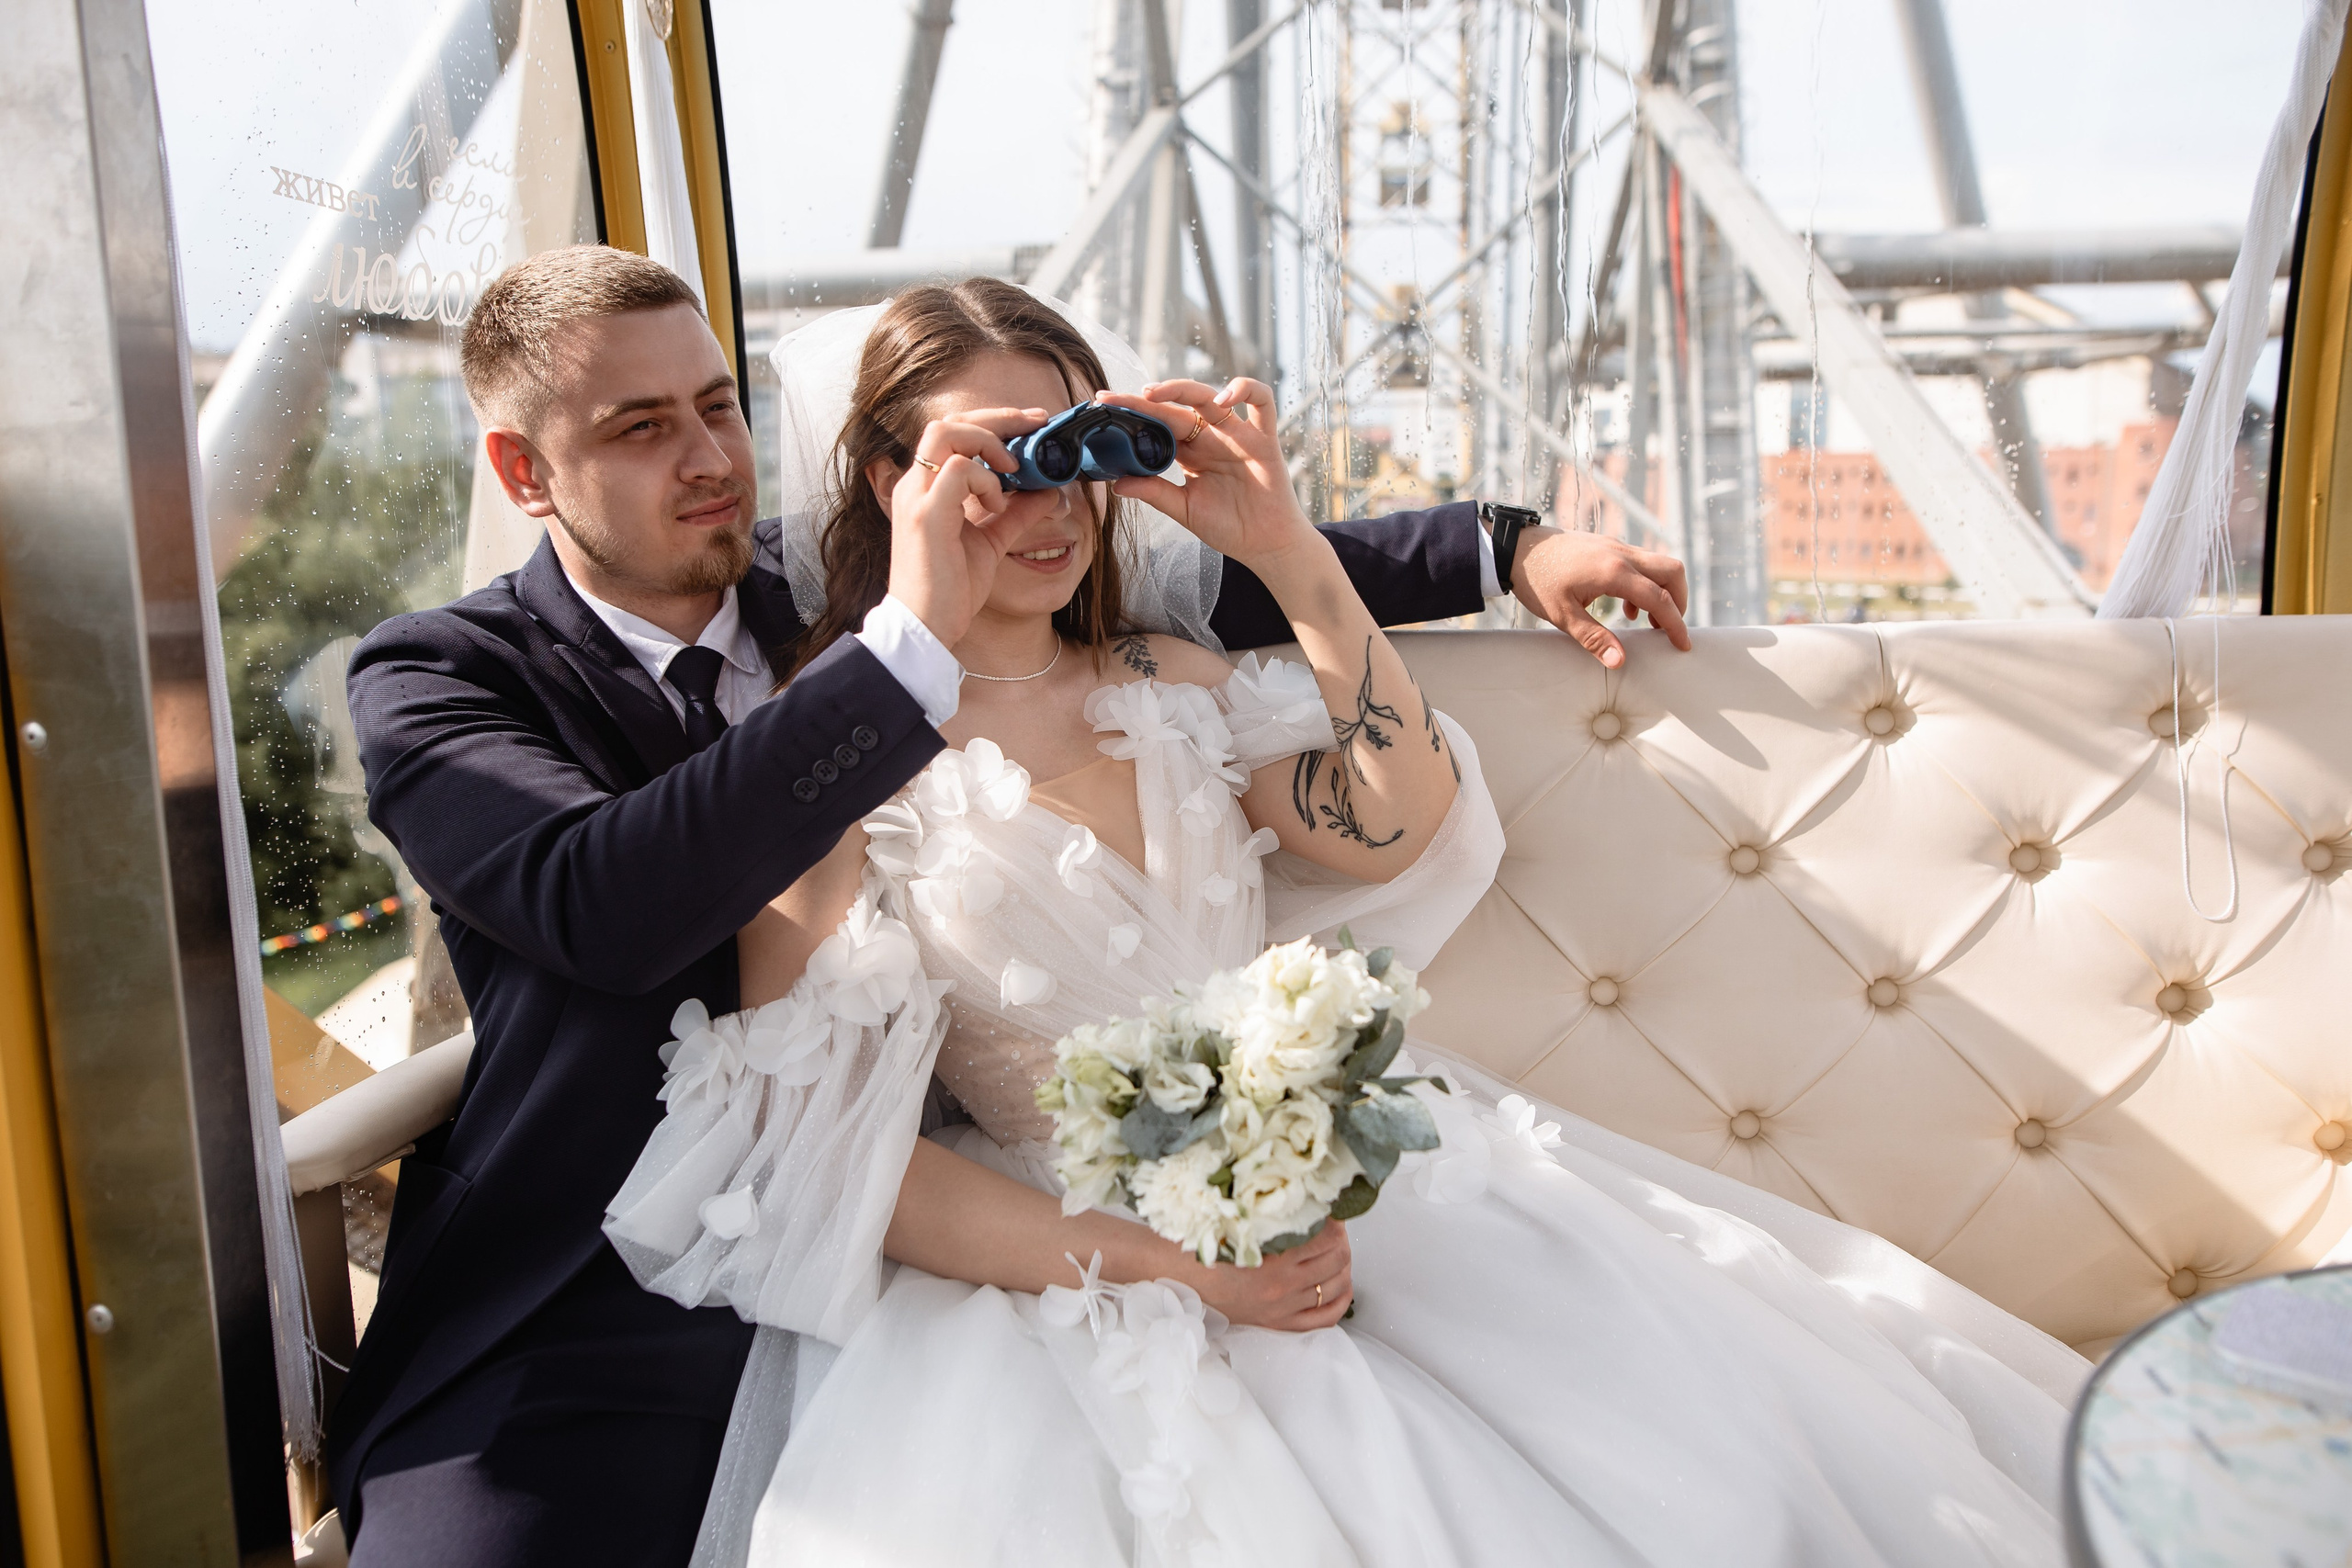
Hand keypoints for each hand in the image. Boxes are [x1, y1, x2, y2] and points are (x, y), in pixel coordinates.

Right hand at [881, 408, 1043, 646]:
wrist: (925, 628)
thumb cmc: (949, 590)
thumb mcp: (991, 542)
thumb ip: (1014, 514)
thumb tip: (1048, 493)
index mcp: (926, 489)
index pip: (953, 433)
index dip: (993, 423)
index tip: (1032, 425)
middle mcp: (915, 485)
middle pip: (949, 421)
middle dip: (997, 418)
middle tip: (1036, 424)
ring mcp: (916, 497)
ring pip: (946, 432)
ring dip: (987, 444)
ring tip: (1012, 470)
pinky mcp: (925, 516)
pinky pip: (955, 471)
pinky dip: (984, 479)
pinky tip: (996, 503)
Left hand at [1099, 379, 1321, 574]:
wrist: (1265, 546)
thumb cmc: (1228, 527)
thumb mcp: (1184, 510)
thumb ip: (1155, 493)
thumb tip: (1116, 484)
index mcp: (1190, 453)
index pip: (1158, 425)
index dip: (1133, 414)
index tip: (1103, 405)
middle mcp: (1212, 438)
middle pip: (1176, 407)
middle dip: (1145, 400)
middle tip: (1115, 399)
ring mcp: (1238, 435)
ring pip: (1210, 397)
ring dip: (1181, 389)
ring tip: (1154, 393)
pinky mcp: (1265, 438)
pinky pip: (1262, 402)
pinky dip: (1246, 389)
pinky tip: (1223, 399)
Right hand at [1181, 1220, 1352, 1331]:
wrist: (1176, 1280)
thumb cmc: (1200, 1247)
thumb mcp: (1234, 1223)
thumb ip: (1267, 1214)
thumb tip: (1301, 1195)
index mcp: (1271, 1261)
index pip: (1325, 1238)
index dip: (1334, 1222)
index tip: (1330, 1210)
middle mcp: (1281, 1288)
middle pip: (1336, 1261)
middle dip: (1341, 1240)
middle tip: (1335, 1228)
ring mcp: (1282, 1309)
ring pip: (1335, 1287)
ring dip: (1343, 1266)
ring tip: (1337, 1251)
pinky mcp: (1278, 1324)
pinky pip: (1324, 1319)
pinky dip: (1340, 1301)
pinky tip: (1342, 1285)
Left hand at [1507, 526, 1691, 667]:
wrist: (1517, 547)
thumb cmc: (1537, 580)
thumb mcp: (1562, 615)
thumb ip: (1594, 639)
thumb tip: (1619, 662)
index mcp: (1614, 572)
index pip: (1659, 598)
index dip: (1675, 623)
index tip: (1682, 644)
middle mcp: (1621, 554)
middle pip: (1672, 571)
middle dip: (1679, 600)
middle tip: (1667, 628)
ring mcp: (1616, 547)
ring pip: (1658, 564)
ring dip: (1661, 592)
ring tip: (1645, 622)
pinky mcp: (1609, 546)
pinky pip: (1641, 563)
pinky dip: (1645, 584)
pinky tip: (1626, 607)